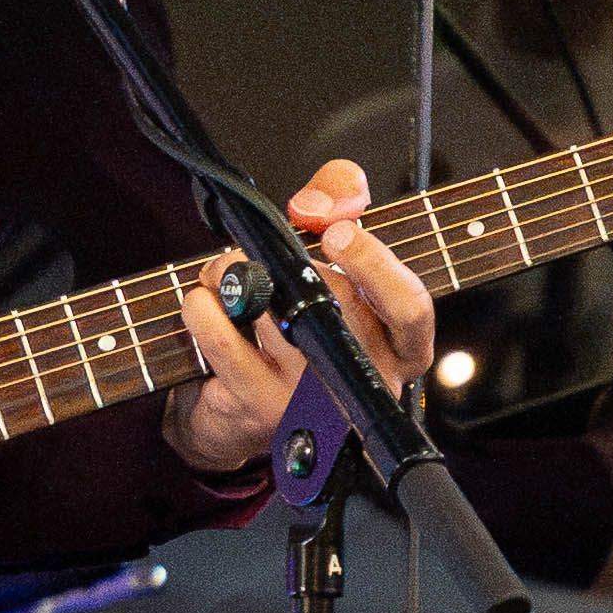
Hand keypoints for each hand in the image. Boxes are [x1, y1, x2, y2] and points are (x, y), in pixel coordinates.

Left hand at [160, 161, 439, 479]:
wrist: (237, 410)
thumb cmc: (293, 326)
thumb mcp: (329, 254)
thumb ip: (340, 202)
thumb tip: (314, 207)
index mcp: (397, 346)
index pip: (409, 307)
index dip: (375, 265)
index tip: (336, 233)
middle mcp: (363, 378)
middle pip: (332, 296)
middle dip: (283, 257)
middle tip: (255, 251)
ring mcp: (313, 399)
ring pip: (274, 312)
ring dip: (234, 275)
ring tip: (224, 277)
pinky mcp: (261, 407)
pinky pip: (225, 341)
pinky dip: (204, 308)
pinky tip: (203, 302)